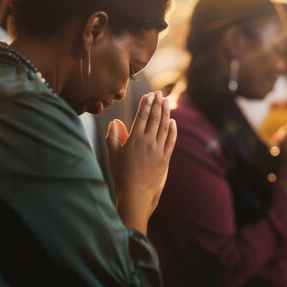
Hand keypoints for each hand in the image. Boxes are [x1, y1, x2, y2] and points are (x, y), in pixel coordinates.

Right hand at [106, 91, 176, 233]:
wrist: (135, 193)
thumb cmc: (121, 174)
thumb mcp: (113, 154)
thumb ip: (113, 136)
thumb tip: (115, 122)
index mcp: (134, 139)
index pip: (142, 116)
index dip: (146, 104)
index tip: (149, 94)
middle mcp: (148, 142)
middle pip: (154, 118)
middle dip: (157, 104)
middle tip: (159, 93)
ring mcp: (158, 150)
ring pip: (164, 127)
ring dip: (166, 113)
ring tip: (167, 102)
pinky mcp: (165, 159)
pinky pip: (171, 141)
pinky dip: (173, 130)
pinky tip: (173, 122)